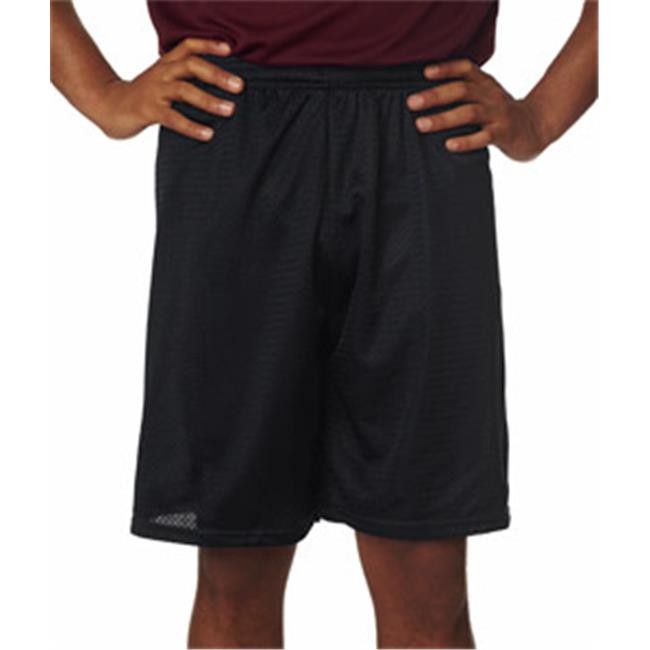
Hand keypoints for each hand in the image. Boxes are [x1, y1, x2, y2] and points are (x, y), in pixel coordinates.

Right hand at [95, 38, 243, 140]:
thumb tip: (219, 92)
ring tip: (230, 109)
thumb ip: (184, 81)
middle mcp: (161, 74)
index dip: (208, 44)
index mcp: (166, 65)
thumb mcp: (162, 82)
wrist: (109, 107)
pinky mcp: (148, 111)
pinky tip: (208, 134)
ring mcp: (154, 91)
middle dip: (217, 75)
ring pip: (184, 90)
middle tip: (240, 86)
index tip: (229, 49)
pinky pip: (173, 118)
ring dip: (209, 100)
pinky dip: (192, 126)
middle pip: (191, 65)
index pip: (187, 47)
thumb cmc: (143, 97)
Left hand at [406, 59, 548, 161]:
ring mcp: (498, 114)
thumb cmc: (499, 114)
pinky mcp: (504, 133)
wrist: (536, 128)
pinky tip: (449, 145)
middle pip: (462, 90)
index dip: (446, 69)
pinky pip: (484, 137)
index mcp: (485, 83)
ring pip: (469, 113)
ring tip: (421, 124)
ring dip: (443, 118)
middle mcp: (490, 95)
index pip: (466, 69)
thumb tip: (423, 98)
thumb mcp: (484, 96)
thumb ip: (462, 93)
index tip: (425, 73)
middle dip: (435, 96)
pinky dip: (466, 141)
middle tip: (412, 102)